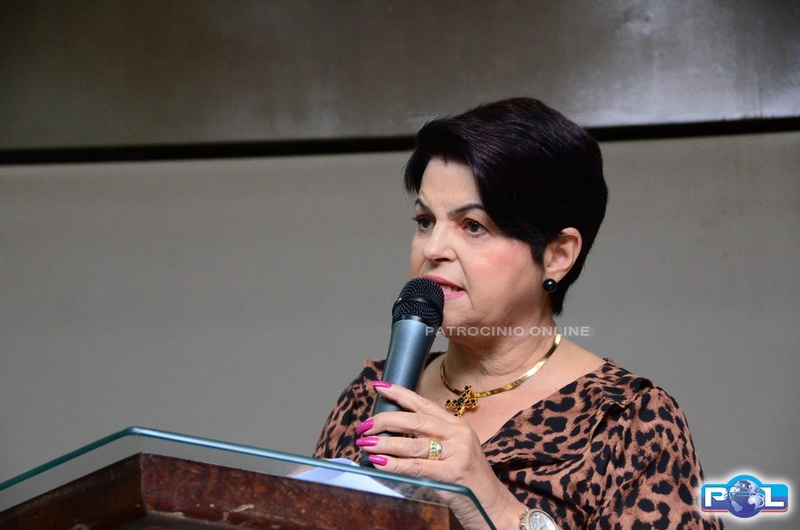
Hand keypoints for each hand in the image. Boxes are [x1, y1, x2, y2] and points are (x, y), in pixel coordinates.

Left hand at [356, 381, 523, 529]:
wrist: (493, 505)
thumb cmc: (468, 480)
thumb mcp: (453, 451)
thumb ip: (430, 440)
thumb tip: (392, 433)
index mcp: (457, 425)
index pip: (423, 404)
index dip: (399, 393)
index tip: (379, 386)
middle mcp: (458, 434)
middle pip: (415, 420)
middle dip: (385, 421)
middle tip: (364, 426)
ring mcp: (458, 453)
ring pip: (413, 443)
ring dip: (384, 443)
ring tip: (364, 443)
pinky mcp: (453, 474)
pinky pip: (416, 467)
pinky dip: (394, 464)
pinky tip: (379, 463)